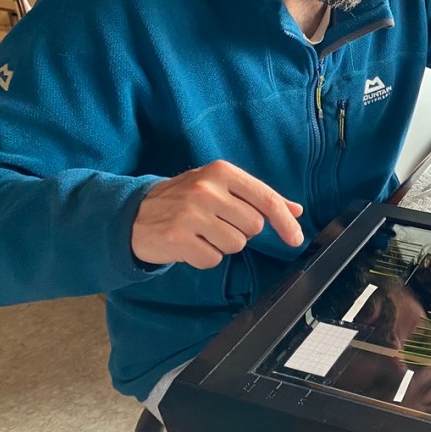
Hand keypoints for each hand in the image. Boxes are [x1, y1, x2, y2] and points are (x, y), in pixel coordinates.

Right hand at [131, 160, 304, 269]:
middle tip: (218, 223)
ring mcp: (190, 214)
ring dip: (223, 245)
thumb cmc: (185, 199)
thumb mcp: (221, 187)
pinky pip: (212, 259)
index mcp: (222, 172)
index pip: (266, 199)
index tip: (296, 238)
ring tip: (202, 233)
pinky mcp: (177, 238)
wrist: (134, 213)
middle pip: (254, 226)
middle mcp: (207, 189)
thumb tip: (295, 210)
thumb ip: (258, 197)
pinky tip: (190, 244)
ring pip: (236, 245)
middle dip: (242, 231)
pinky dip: (205, 257)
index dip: (286, 222)